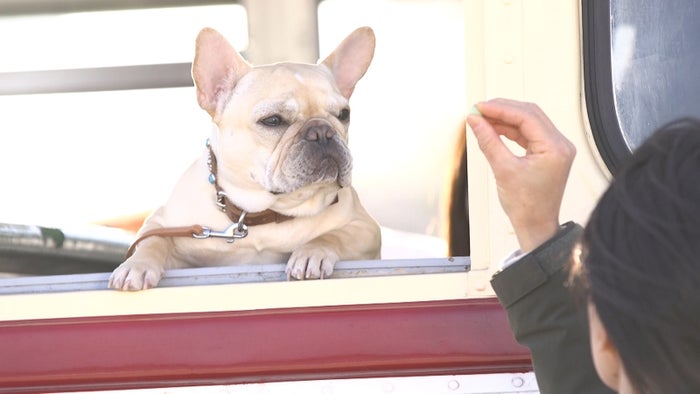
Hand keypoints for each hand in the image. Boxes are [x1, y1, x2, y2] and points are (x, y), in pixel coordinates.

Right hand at [466, 99, 575, 252]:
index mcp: (555, 148)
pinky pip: (529, 133)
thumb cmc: (525, 205)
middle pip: (529, 114)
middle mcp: (560, 144)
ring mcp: (556, 148)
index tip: (479, 107)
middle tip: (478, 110)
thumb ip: (489, 141)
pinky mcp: (549, 153)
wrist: (536, 226)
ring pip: (528, 122)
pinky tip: (494, 128)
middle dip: (502, 110)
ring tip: (482, 119)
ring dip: (505, 119)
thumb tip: (474, 120)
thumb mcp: (503, 170)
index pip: (526, 117)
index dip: (500, 109)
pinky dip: (511, 130)